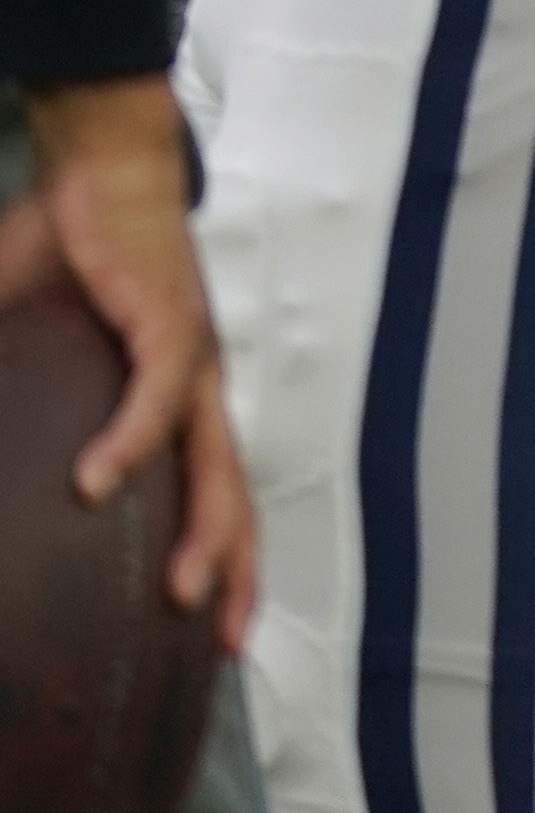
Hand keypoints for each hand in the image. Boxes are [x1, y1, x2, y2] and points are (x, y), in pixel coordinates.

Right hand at [0, 80, 251, 652]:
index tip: (214, 627)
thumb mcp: (37, 355)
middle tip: (223, 642)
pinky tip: (97, 484)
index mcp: (177, 399)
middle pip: (232, 494)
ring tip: (185, 595)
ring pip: (213, 459)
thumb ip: (16, 411)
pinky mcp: (168, 320)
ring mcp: (189, 358)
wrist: (100, 170)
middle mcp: (197, 389)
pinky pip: (156, 392)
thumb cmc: (73, 259)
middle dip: (234, 569)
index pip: (212, 491)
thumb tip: (1, 465)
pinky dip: (130, 440)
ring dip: (203, 528)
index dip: (222, 556)